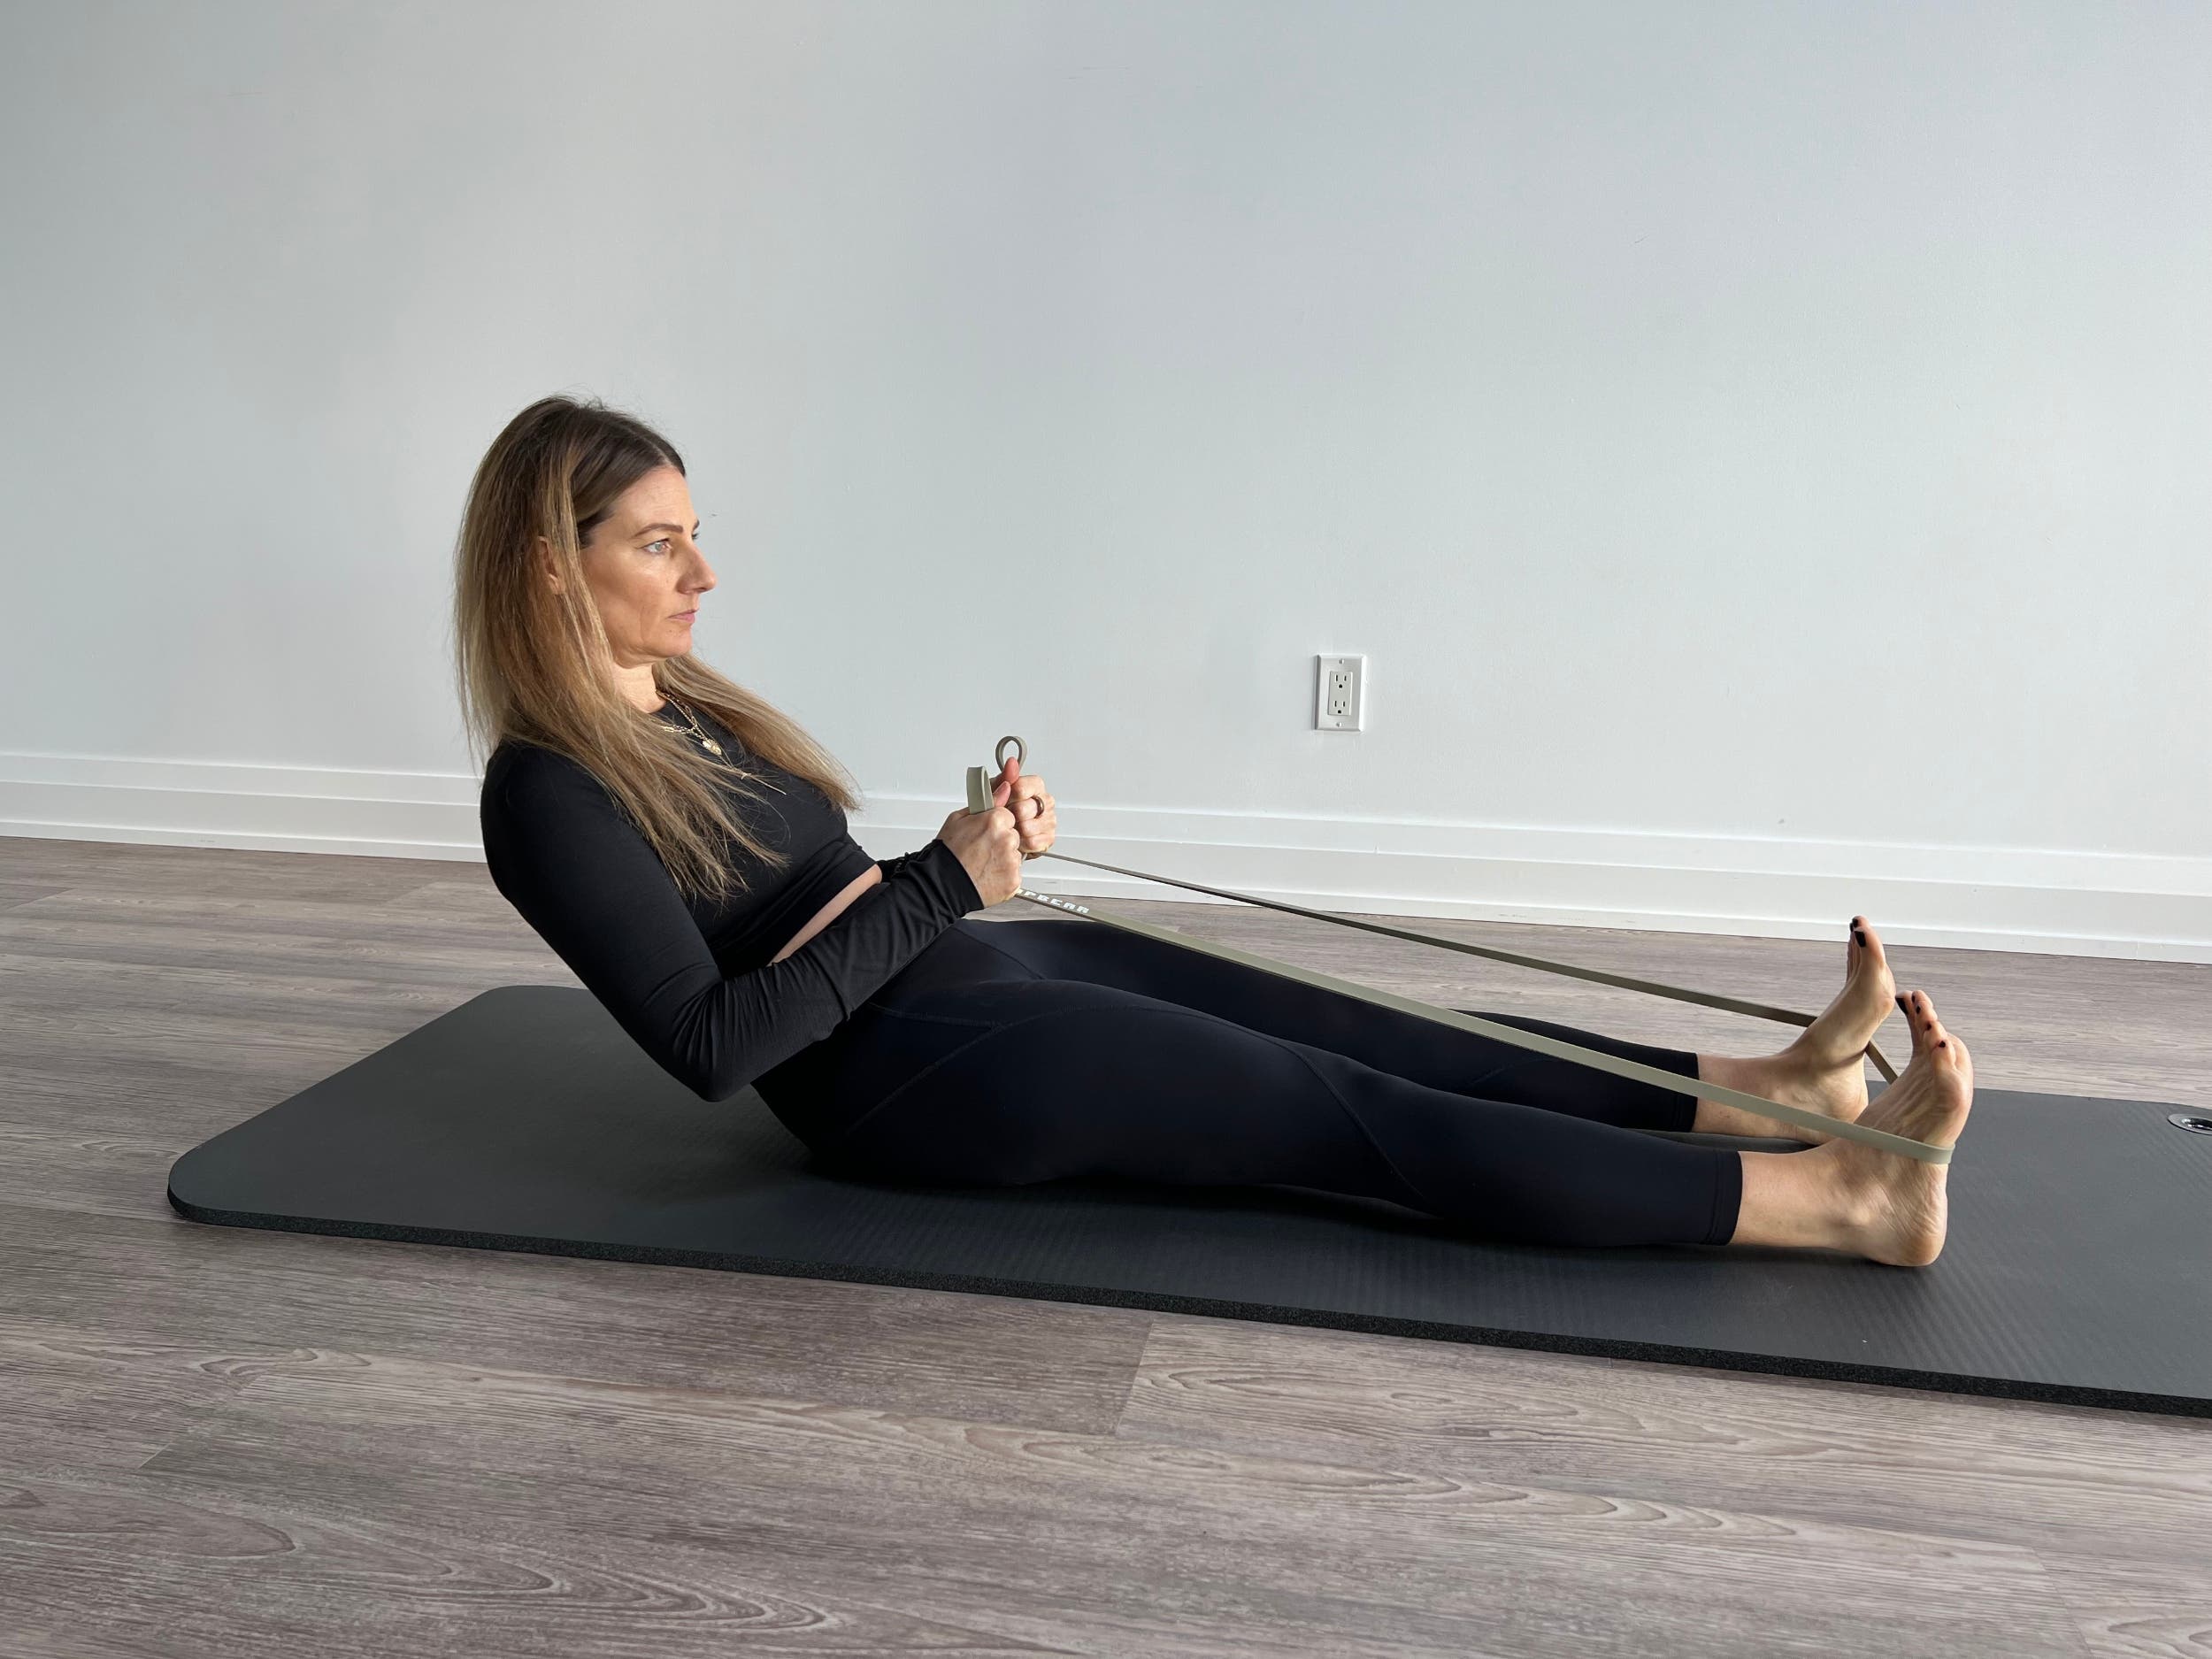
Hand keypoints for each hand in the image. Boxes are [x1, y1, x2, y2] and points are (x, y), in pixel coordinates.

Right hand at [935, 771, 1022, 907]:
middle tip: (981, 850)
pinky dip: (1004, 875)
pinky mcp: (1014, 880)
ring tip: (983, 864)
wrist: (941, 885)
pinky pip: (1014, 873)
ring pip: (1015, 854)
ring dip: (1003, 858)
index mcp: (995, 820)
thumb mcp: (959, 819)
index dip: (995, 825)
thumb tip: (1004, 787)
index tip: (984, 834)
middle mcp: (1007, 839)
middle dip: (1001, 841)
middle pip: (1013, 835)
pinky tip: (988, 874)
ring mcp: (1012, 861)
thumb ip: (987, 801)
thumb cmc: (947, 853)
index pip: (1008, 816)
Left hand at [998, 756, 1055, 859]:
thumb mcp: (996, 790)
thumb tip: (1012, 763)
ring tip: (1011, 827)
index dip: (1010, 796)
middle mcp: (1045, 801)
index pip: (1023, 787)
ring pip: (1028, 826)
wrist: (1001, 833)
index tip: (1004, 799)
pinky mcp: (1049, 838)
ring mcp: (1049, 820)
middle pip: (1024, 808)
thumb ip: (1005, 777)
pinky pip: (1032, 842)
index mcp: (1035, 786)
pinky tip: (1017, 838)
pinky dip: (1021, 842)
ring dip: (1015, 830)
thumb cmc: (1001, 809)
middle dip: (1011, 815)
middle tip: (1006, 816)